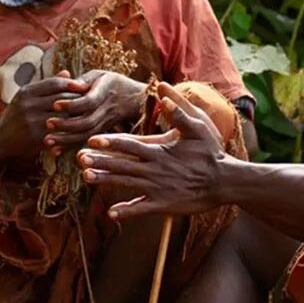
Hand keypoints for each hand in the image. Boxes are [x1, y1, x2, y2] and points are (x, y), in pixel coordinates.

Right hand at [0, 71, 88, 158]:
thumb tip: (68, 72)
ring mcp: (32, 121)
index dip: (72, 83)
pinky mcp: (37, 136)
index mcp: (26, 92)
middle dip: (78, 99)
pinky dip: (72, 129)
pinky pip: (60, 131)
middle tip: (94, 99)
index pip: (55, 83)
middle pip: (61, 98)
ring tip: (90, 113)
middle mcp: (28, 105)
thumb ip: (47, 85)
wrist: (1, 139)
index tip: (85, 85)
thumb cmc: (18, 115)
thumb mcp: (28, 97)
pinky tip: (82, 128)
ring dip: (78, 115)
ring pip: (63, 115)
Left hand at [46, 70, 146, 148]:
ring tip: (47, 140)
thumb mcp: (100, 75)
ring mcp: (105, 124)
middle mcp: (106, 111)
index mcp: (105, 93)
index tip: (55, 104)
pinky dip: (70, 147)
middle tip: (48, 123)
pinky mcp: (102, 133)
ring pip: (86, 135)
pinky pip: (85, 141)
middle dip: (66, 124)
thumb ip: (84, 80)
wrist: (134, 98)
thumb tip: (69, 82)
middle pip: (87, 121)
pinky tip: (55, 151)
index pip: (89, 101)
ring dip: (66, 139)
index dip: (72, 104)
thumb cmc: (111, 83)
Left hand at [78, 83, 226, 219]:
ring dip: (105, 181)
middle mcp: (154, 169)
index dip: (110, 142)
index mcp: (159, 151)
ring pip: (126, 184)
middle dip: (100, 160)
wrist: (225, 181)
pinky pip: (141, 208)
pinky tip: (110, 214)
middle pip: (122, 164)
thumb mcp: (198, 125)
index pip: (130, 144)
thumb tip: (162, 89)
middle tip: (79, 158)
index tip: (92, 139)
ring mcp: (157, 188)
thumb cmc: (211, 151)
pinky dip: (126, 211)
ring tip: (86, 177)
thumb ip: (178, 108)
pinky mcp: (163, 204)